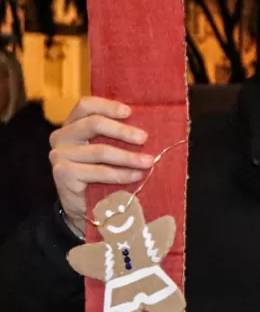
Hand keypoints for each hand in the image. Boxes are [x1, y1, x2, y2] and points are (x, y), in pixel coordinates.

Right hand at [48, 97, 151, 234]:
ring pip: (100, 150)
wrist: (85, 205)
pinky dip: (121, 174)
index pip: (86, 105)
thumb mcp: (108, 148)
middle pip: (93, 124)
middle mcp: (61, 137)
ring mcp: (59, 155)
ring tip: (148, 161)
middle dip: (123, 131)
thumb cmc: (102, 172)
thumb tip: (148, 123)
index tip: (130, 112)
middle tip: (144, 138)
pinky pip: (99, 171)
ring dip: (128, 157)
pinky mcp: (62, 174)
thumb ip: (117, 135)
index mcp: (72, 124)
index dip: (108, 106)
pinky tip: (136, 176)